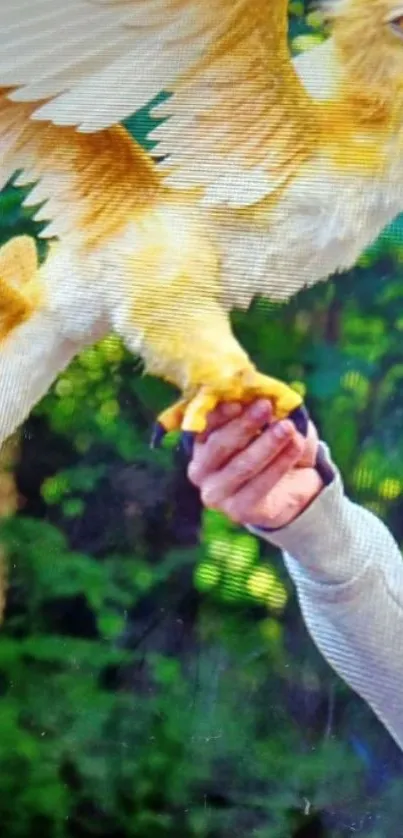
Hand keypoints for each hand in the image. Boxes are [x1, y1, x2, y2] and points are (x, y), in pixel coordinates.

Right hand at [187, 399, 323, 529]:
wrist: (294, 484)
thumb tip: (268, 392)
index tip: (239, 400)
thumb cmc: (275, 444)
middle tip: (266, 406)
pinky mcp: (237, 510)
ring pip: (241, 466)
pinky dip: (280, 464)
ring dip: (266, 444)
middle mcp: (200, 469)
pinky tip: (296, 447)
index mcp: (201, 442)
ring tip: (288, 427)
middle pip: (218, 445)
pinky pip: (259, 486)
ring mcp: (215, 493)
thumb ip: (264, 407)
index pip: (203, 424)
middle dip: (244, 424)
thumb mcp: (270, 420)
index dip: (219, 412)